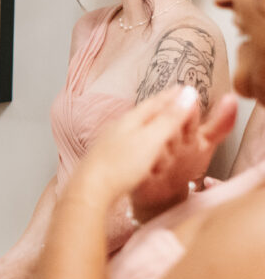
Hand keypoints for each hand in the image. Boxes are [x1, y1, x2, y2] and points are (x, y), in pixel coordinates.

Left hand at [76, 88, 232, 206]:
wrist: (91, 189)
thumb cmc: (121, 165)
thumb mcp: (151, 140)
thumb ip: (170, 118)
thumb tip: (188, 93)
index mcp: (131, 120)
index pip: (155, 102)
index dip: (171, 96)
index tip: (184, 88)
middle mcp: (119, 126)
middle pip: (144, 111)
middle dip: (162, 104)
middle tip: (176, 98)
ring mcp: (111, 140)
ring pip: (136, 124)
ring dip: (151, 119)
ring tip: (161, 118)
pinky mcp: (108, 156)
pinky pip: (130, 138)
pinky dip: (142, 135)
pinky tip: (140, 142)